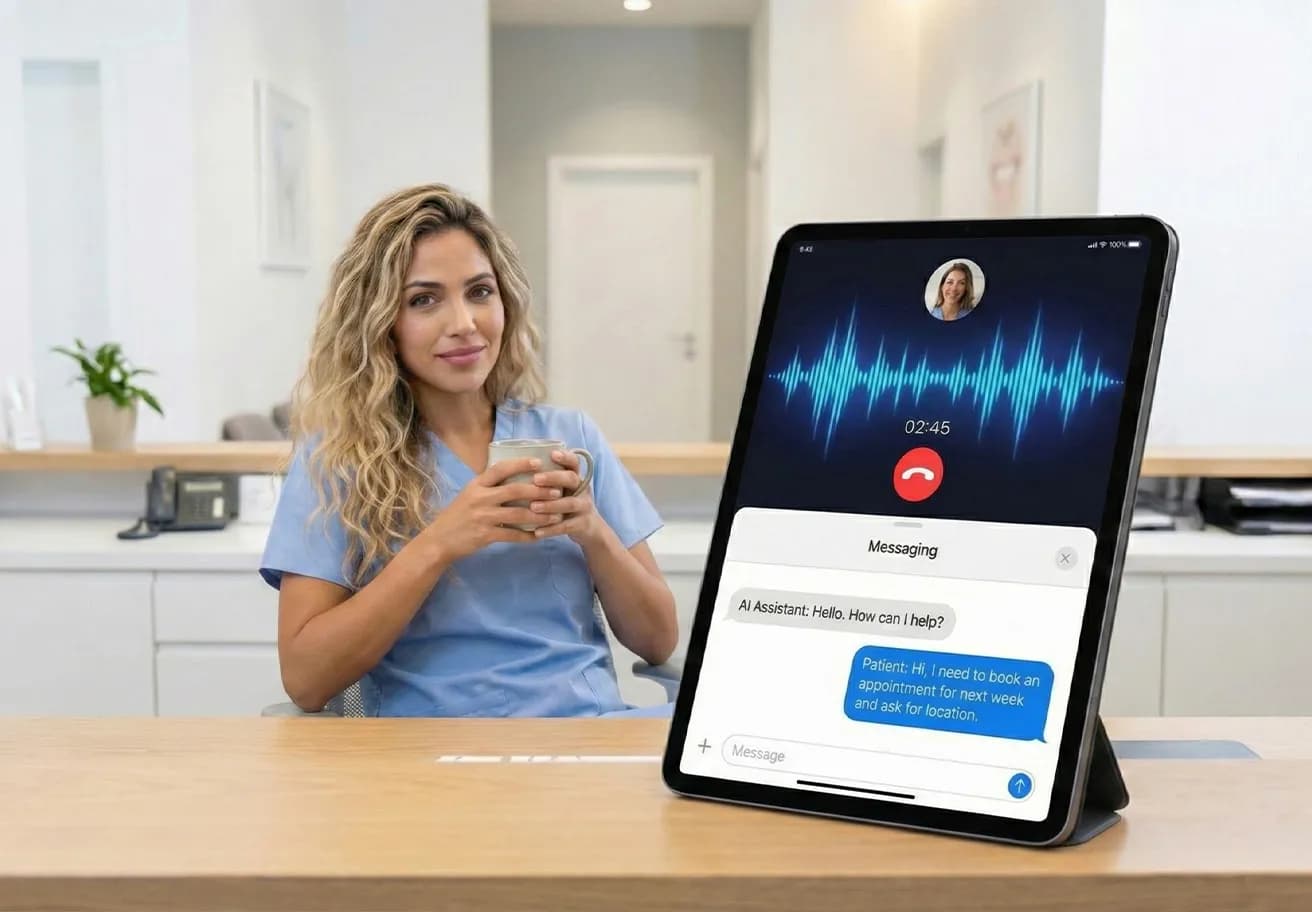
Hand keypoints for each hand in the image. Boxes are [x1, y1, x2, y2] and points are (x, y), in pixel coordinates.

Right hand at [421, 457, 564, 563]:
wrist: (439, 540)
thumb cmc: (458, 515)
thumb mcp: (469, 494)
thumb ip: (489, 486)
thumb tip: (514, 474)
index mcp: (477, 484)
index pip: (500, 468)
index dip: (521, 464)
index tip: (539, 462)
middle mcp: (480, 498)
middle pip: (514, 490)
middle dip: (539, 490)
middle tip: (557, 490)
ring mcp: (483, 517)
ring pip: (518, 514)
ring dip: (539, 515)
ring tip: (556, 515)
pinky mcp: (485, 535)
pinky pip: (512, 535)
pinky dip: (528, 536)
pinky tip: (540, 536)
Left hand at [529, 449, 603, 546]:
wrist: (589, 529)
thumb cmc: (566, 503)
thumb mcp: (562, 489)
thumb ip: (546, 480)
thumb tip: (513, 468)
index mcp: (575, 477)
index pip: (573, 462)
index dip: (565, 456)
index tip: (551, 454)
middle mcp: (582, 489)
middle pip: (572, 478)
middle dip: (554, 478)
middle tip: (535, 479)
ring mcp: (584, 507)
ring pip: (570, 503)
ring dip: (551, 505)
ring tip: (533, 507)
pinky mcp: (582, 524)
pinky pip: (567, 526)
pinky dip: (551, 529)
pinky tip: (536, 532)